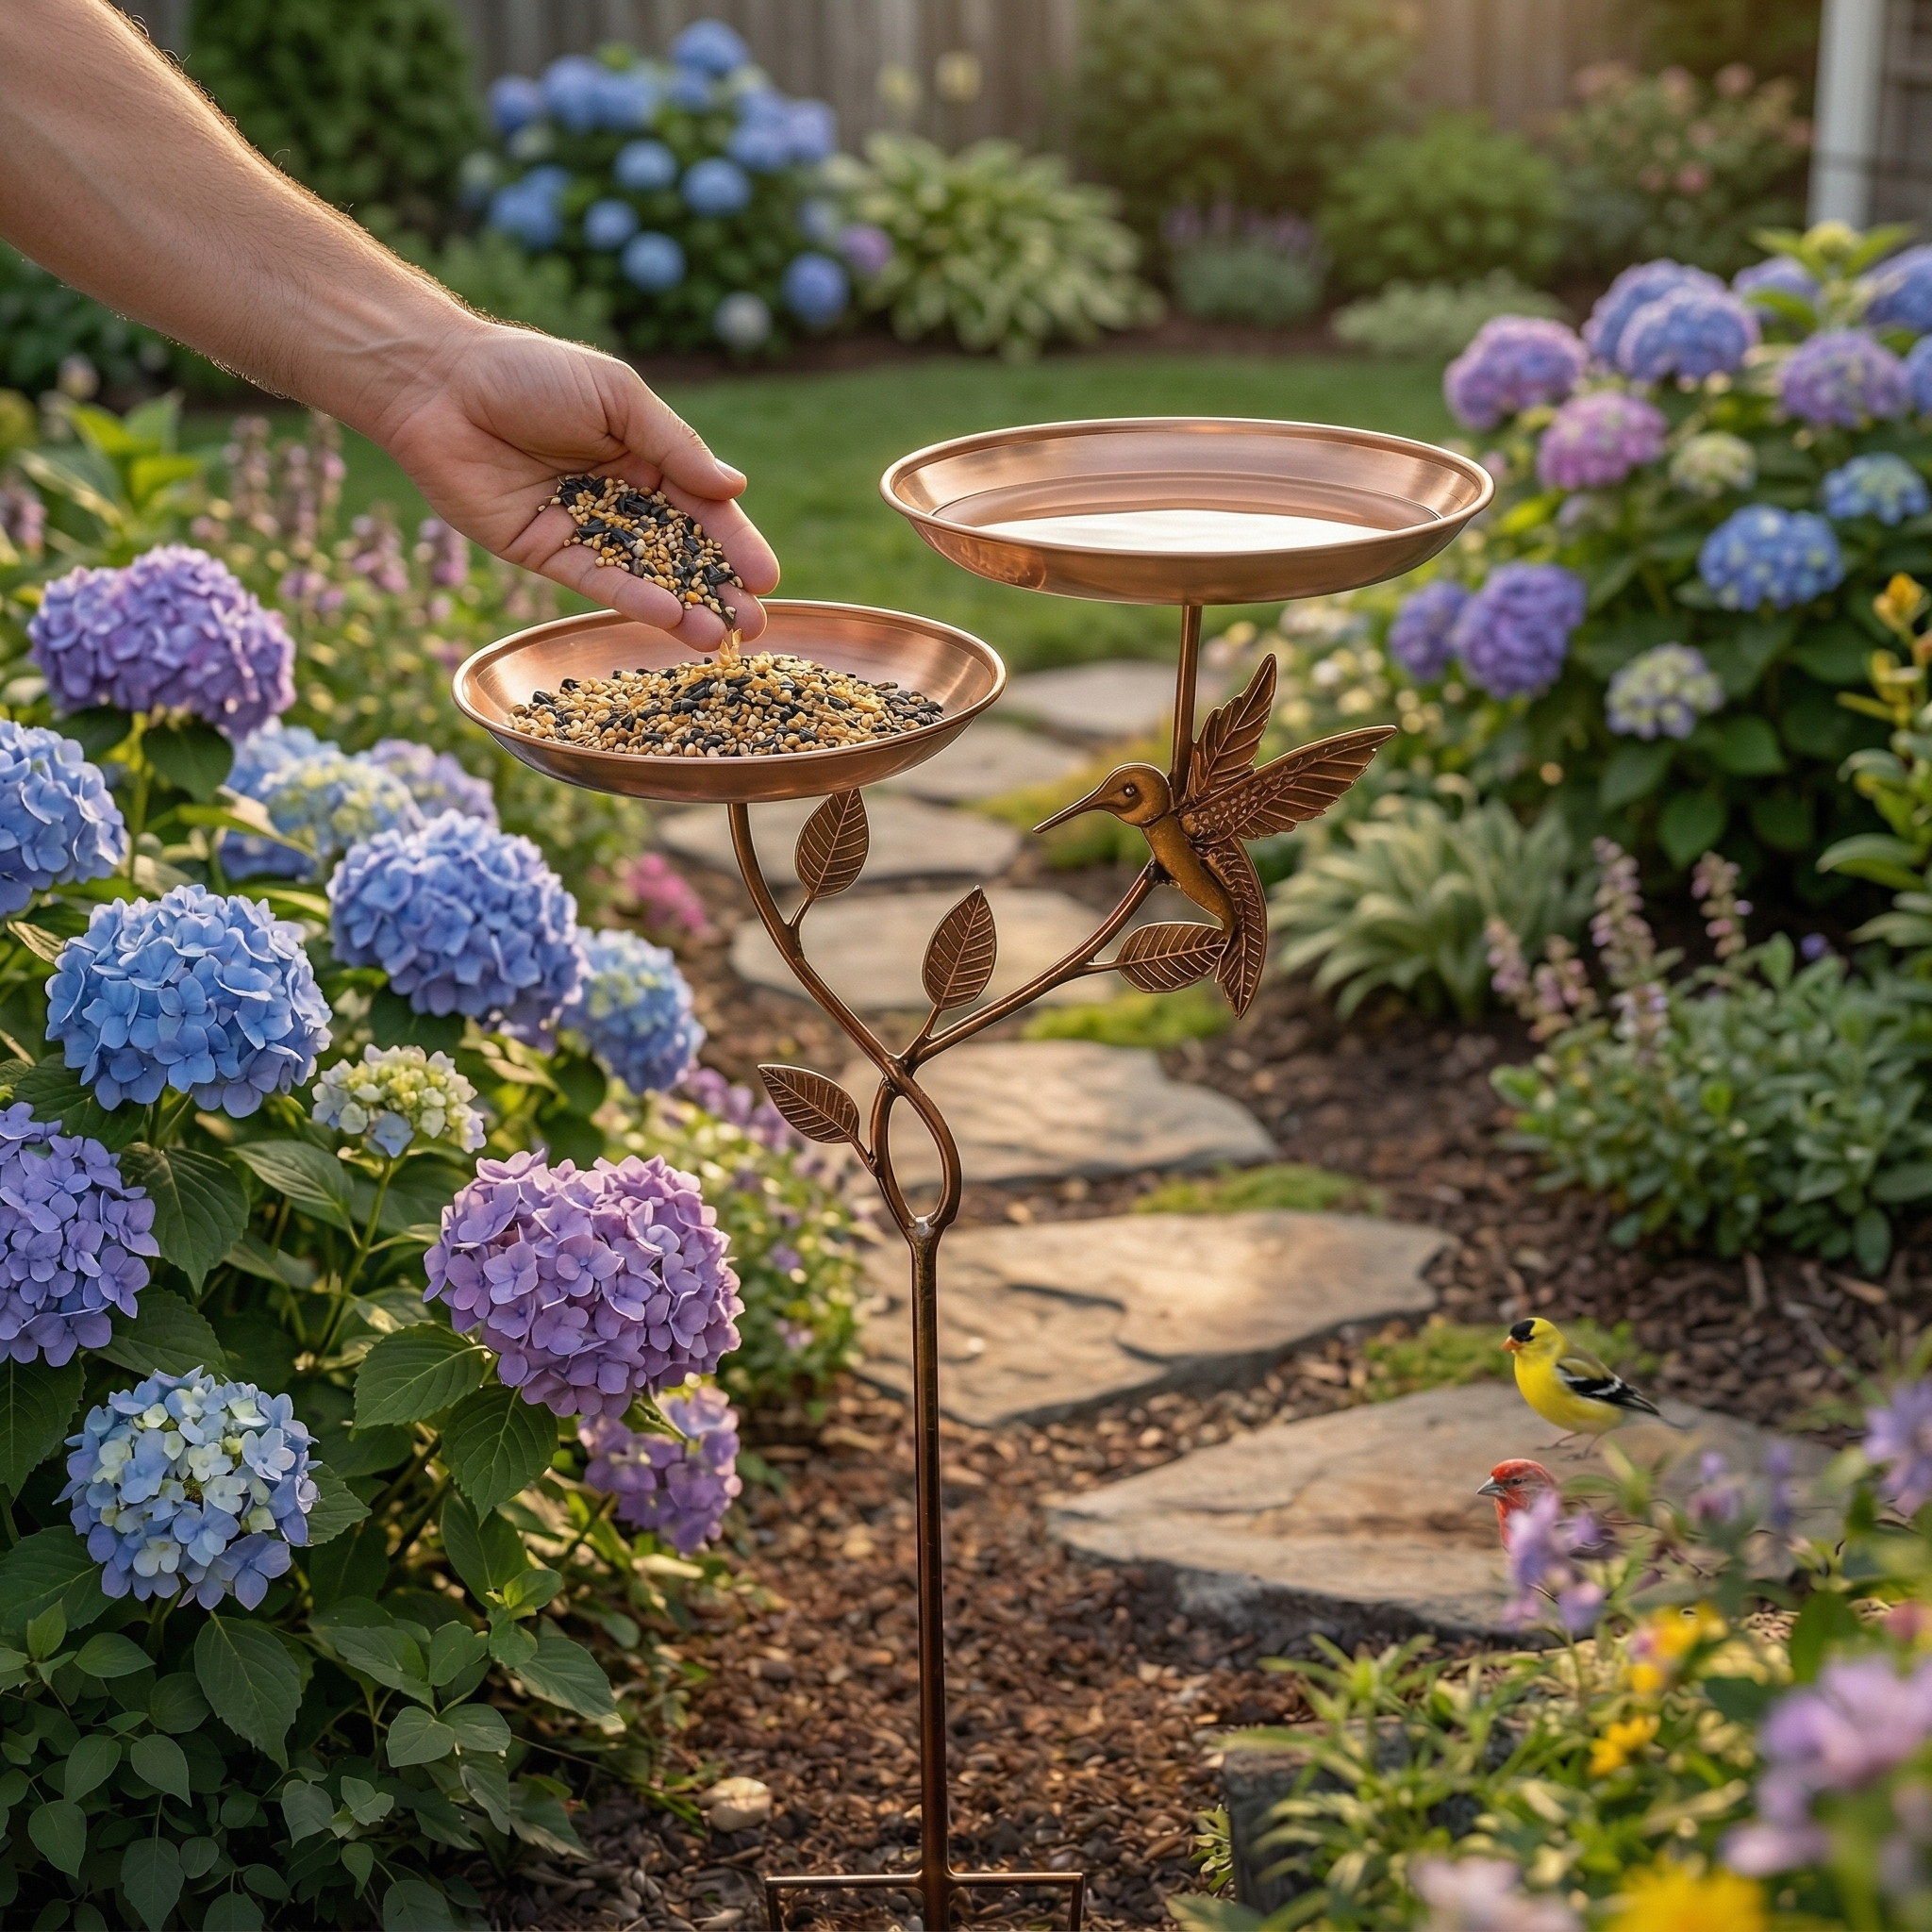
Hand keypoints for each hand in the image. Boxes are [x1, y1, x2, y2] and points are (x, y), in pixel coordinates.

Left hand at [372, 319, 778, 647]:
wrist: (437, 384)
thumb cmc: (529, 372)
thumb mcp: (616, 397)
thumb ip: (673, 445)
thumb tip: (734, 487)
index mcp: (644, 455)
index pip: (702, 507)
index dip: (735, 543)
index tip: (766, 577)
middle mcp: (618, 497)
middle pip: (680, 551)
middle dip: (718, 589)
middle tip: (754, 625)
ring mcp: (581, 528)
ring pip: (643, 575)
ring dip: (683, 608)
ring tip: (718, 637)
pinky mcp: (543, 551)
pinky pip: (595, 581)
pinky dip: (630, 599)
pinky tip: (667, 615)